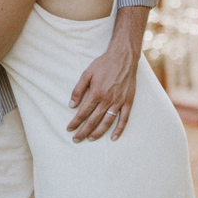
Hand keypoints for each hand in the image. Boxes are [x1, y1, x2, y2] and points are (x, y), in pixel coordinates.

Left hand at [67, 8, 144, 141]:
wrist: (123, 57)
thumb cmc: (104, 64)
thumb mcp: (87, 74)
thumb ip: (78, 90)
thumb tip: (71, 105)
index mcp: (96, 93)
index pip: (83, 112)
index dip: (75, 122)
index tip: (69, 129)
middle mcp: (107, 100)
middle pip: (93, 120)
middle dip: (83, 131)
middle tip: (76, 139)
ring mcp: (119, 102)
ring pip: (107, 122)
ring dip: (98, 133)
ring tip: (90, 139)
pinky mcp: (128, 102)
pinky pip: (124, 119)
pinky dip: (119, 130)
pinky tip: (113, 138)